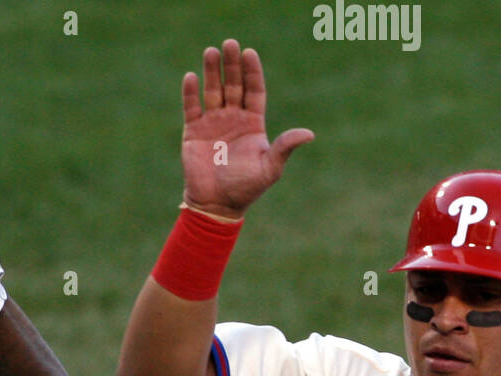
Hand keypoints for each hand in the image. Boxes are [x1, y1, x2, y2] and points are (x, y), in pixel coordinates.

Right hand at [180, 39, 313, 219]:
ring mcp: (213, 123)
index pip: (254, 90)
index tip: (249, 53)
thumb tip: (309, 134)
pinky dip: (190, 93)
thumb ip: (285, 147)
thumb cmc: (246, 188)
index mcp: (253, 123)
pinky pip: (192, 107)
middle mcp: (233, 118)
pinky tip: (192, 77)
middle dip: (232, 65)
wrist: (217, 206)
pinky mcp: (193, 132)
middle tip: (230, 44)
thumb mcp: (270, 168)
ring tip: (211, 51)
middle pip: (234, 84)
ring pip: (213, 91)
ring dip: (212, 71)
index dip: (252, 72)